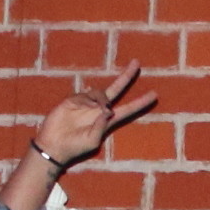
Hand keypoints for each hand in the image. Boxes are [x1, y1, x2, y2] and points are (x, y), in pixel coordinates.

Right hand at [33, 65, 157, 168]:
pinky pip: (84, 94)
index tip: (155, 94)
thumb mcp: (92, 140)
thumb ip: (101, 126)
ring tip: (97, 109)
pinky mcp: (72, 101)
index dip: (141, 102)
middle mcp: (99, 109)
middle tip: (137, 63)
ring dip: (101, 98)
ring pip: (100, 92)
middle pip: (116, 89)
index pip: (128, 109)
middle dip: (127, 76)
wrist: (53, 144)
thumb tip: (109, 110)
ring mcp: (85, 103)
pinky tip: (83, 106)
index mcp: (108, 121)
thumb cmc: (75, 147)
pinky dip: (86, 99)